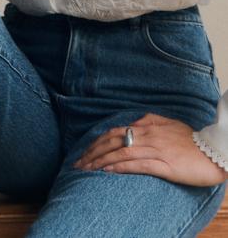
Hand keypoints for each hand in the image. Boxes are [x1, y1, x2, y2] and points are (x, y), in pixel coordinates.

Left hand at [73, 113, 226, 186]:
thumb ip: (150, 120)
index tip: (84, 152)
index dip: (97, 141)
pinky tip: (108, 170)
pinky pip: (137, 165)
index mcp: (147, 126)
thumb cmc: (192, 140)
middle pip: (113, 141)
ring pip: (121, 152)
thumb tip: (134, 121)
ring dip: (101, 161)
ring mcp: (155, 150)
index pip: (115, 131)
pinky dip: (120, 166)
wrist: (213, 152)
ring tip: (86, 169)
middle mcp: (148, 136)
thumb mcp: (170, 124)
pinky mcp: (163, 165)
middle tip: (78, 163)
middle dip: (93, 152)